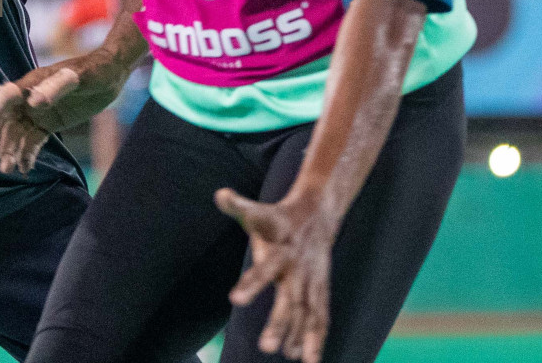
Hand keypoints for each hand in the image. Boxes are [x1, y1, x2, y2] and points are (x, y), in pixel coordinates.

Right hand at [0, 46, 132, 173]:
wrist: (110, 75)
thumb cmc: (92, 70)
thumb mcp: (76, 78)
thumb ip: (54, 88)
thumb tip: (34, 101)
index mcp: (31, 83)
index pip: (5, 97)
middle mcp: (28, 99)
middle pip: (4, 119)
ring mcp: (37, 113)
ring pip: (17, 134)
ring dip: (9, 150)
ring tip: (6, 169)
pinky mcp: (48, 125)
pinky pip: (33, 142)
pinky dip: (27, 155)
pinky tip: (23, 169)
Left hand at [214, 186, 337, 362]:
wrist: (318, 214)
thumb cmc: (277, 218)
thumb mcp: (258, 212)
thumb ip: (238, 206)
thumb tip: (220, 194)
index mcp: (280, 250)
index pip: (265, 268)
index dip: (251, 283)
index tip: (235, 300)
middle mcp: (298, 269)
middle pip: (289, 299)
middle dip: (279, 323)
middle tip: (265, 348)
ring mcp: (312, 282)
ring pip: (308, 313)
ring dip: (301, 337)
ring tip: (293, 359)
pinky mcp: (321, 290)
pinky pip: (320, 317)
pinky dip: (316, 338)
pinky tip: (309, 360)